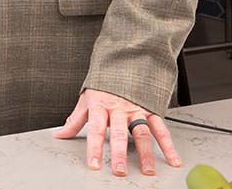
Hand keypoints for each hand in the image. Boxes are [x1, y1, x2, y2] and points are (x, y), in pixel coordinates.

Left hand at [51, 89, 180, 176]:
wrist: (125, 60)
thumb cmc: (105, 83)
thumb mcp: (86, 99)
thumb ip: (75, 120)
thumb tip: (59, 135)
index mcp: (101, 106)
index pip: (96, 130)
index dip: (95, 148)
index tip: (94, 164)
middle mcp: (119, 109)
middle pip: (119, 133)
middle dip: (120, 154)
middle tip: (120, 170)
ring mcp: (137, 110)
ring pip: (142, 133)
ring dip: (146, 153)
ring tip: (147, 170)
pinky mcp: (151, 109)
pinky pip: (160, 128)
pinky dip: (168, 145)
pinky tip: (172, 159)